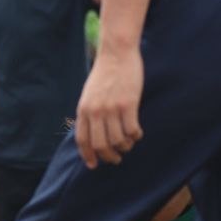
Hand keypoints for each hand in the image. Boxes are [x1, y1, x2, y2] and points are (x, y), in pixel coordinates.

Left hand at [74, 46, 143, 168]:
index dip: (88, 155)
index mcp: (83, 109)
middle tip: (116, 159)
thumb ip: (89, 112)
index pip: (82, 140)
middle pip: (100, 145)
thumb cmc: (104, 74)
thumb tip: (93, 135)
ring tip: (128, 143)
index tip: (94, 165)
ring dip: (125, 147)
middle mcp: (95, 111)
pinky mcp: (128, 104)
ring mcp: (111, 108)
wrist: (116, 54)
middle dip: (109, 157)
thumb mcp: (89, 94)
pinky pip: (132, 130)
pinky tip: (137, 133)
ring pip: (118, 140)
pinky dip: (135, 136)